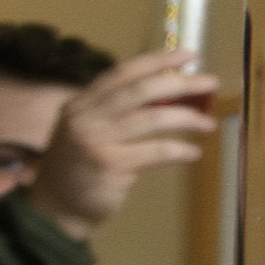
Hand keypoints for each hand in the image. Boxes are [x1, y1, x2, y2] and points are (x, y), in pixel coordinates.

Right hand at [42, 45, 232, 231]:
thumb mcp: (88, 131)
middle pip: (140, 91)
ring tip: (207, 124)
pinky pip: (156, 152)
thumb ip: (115, 113)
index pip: (122, 73)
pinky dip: (179, 151)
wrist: (54, 209)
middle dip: (179, 83)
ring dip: (186, 118)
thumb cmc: (78, 169)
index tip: (189, 55)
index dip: (158, 61)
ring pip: (152, 118)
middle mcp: (85, 118)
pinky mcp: (110, 165)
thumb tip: (167, 95)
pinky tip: (192, 154)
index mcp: (81, 104)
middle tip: (210, 83)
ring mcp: (96, 141)